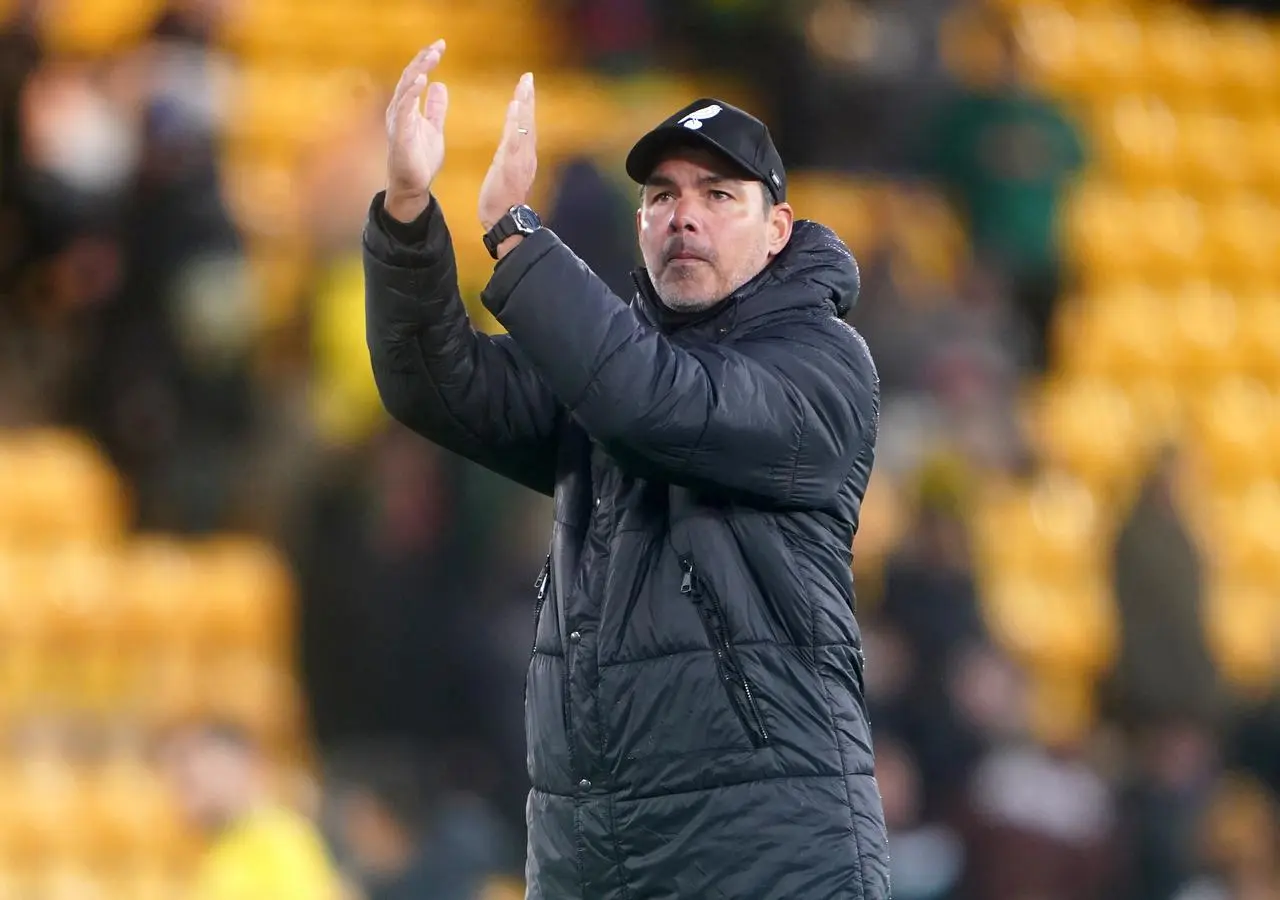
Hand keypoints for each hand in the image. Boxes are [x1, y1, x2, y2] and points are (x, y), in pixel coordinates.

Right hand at [384, 40, 448, 222]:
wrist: (414, 185)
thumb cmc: (420, 159)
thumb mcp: (434, 128)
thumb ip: (435, 108)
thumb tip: (440, 85)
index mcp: (407, 108)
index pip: (415, 77)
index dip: (426, 61)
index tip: (440, 46)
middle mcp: (399, 110)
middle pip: (409, 77)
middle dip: (423, 60)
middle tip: (438, 46)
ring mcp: (398, 121)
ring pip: (406, 89)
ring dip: (419, 71)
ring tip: (431, 57)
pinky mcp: (400, 133)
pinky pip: (404, 109)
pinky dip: (412, 93)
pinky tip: (422, 80)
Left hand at [478, 72, 536, 233]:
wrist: (504, 220)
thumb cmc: (501, 202)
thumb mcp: (505, 174)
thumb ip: (508, 157)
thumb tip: (509, 144)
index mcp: (523, 157)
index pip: (525, 126)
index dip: (526, 107)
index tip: (524, 87)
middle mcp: (526, 155)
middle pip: (528, 121)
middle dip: (529, 98)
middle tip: (528, 77)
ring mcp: (520, 159)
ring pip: (524, 126)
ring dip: (525, 104)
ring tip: (524, 84)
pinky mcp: (512, 163)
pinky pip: (515, 137)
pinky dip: (516, 120)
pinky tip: (515, 105)